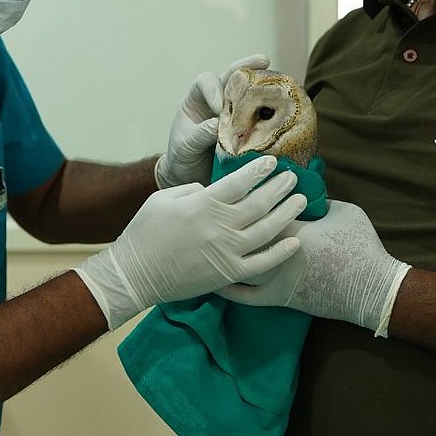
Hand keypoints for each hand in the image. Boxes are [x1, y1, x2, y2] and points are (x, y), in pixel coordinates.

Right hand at [76, 155, 306, 329]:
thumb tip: (213, 186)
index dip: (259, 169)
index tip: (272, 161)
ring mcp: (226, 252)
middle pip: (260, 203)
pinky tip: (294, 241)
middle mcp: (219, 226)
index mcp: (202, 203)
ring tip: (300, 200)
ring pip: (267, 229)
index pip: (240, 181)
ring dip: (287, 213)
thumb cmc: (145, 232)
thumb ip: (192, 188)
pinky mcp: (228, 274)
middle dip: (280, 187)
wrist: (134, 274)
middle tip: (293, 176)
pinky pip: (262, 263)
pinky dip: (281, 252)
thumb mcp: (164, 198)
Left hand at [154, 54, 270, 188]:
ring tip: (281, 82)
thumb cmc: (182, 158)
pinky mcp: (247, 128)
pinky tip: (283, 110)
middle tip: (263, 60)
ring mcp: (234, 112)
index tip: (218, 108)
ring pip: (249, 93)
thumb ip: (199, 134)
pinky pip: (260, 116)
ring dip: (264, 86)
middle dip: (247, 66)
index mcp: (196, 99)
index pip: (206, 82)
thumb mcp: (185, 146)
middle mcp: (217, 100)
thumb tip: (218, 124)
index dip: (214, 89)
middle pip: (232, 77)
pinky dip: (271, 112)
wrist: (191, 178)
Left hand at [218, 200, 411, 336]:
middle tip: (207, 211)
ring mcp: (274, 279)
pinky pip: (243, 296)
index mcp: (291, 229)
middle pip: (239, 234)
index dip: (243, 196)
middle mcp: (276, 254)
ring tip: (200, 239)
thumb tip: (300, 192)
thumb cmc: (361, 245)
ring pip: (236, 263)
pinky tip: (212, 277)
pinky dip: (225, 288)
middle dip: (222, 223)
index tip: (231, 185)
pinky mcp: (277, 298)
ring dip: (219, 253)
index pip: (258, 208)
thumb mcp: (343, 212)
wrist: (371, 288)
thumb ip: (318, 202)